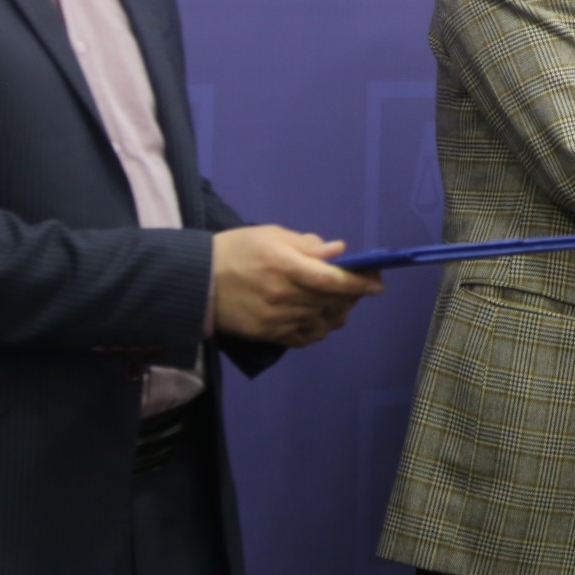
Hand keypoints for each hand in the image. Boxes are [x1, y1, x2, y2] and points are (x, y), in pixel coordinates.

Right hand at [212, 226, 384, 347]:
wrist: (197, 281)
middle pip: (330, 300)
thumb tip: (338, 252)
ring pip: (321, 321)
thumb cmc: (237, 250)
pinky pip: (303, 338)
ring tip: (342, 303)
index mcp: (284, 265)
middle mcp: (282, 295)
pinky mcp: (267, 335)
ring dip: (338, 312)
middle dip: (353, 295)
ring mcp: (275, 318)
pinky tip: (321, 320)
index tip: (377, 283)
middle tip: (363, 288)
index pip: (330, 279)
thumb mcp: (271, 235)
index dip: (358, 283)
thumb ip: (306, 245)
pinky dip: (319, 330)